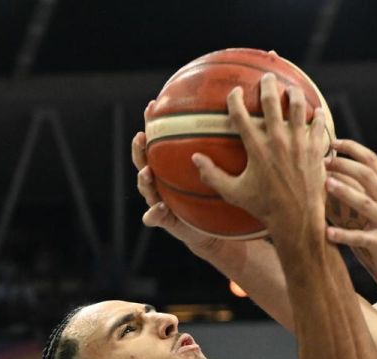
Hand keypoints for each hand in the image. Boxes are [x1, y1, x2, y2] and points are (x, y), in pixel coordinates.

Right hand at [132, 113, 224, 258]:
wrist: (210, 232)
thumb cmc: (214, 201)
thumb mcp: (220, 178)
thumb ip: (221, 160)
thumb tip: (236, 129)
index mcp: (170, 169)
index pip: (158, 142)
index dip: (152, 124)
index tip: (153, 107)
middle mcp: (160, 182)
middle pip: (143, 161)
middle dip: (140, 149)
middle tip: (141, 136)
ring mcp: (157, 201)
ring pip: (144, 188)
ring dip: (143, 179)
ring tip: (147, 173)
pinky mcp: (163, 221)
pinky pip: (154, 217)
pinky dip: (155, 213)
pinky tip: (161, 208)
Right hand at [191, 73, 329, 233]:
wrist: (297, 219)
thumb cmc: (264, 208)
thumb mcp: (234, 193)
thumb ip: (213, 175)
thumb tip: (194, 158)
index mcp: (256, 149)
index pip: (240, 115)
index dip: (235, 99)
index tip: (235, 92)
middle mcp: (277, 141)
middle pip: (271, 102)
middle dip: (268, 85)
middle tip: (267, 78)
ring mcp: (299, 144)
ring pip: (299, 108)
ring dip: (294, 94)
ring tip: (292, 90)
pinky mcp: (315, 151)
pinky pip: (318, 126)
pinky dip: (317, 116)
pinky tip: (317, 111)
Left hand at [323, 139, 376, 284]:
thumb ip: (371, 189)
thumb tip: (341, 171)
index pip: (372, 161)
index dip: (353, 149)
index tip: (334, 142)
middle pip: (368, 176)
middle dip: (345, 166)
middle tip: (324, 162)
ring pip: (365, 203)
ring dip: (345, 192)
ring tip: (326, 184)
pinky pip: (362, 238)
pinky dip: (344, 235)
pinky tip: (328, 233)